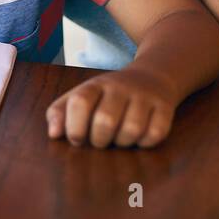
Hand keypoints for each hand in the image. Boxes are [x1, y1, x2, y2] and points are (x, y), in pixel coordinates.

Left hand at [46, 66, 179, 147]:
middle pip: (105, 120)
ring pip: (131, 130)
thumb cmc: (109, 95)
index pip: (79, 102)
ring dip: (123, 143)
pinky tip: (140, 137)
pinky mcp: (165, 107)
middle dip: (100, 140)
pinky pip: (155, 133)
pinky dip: (145, 143)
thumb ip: (61, 112)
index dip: (74, 127)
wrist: (153, 76)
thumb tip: (54, 134)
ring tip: (120, 138)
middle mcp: (120, 87)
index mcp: (95, 85)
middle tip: (101, 140)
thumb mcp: (83, 96)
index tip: (77, 139)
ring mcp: (144, 96)